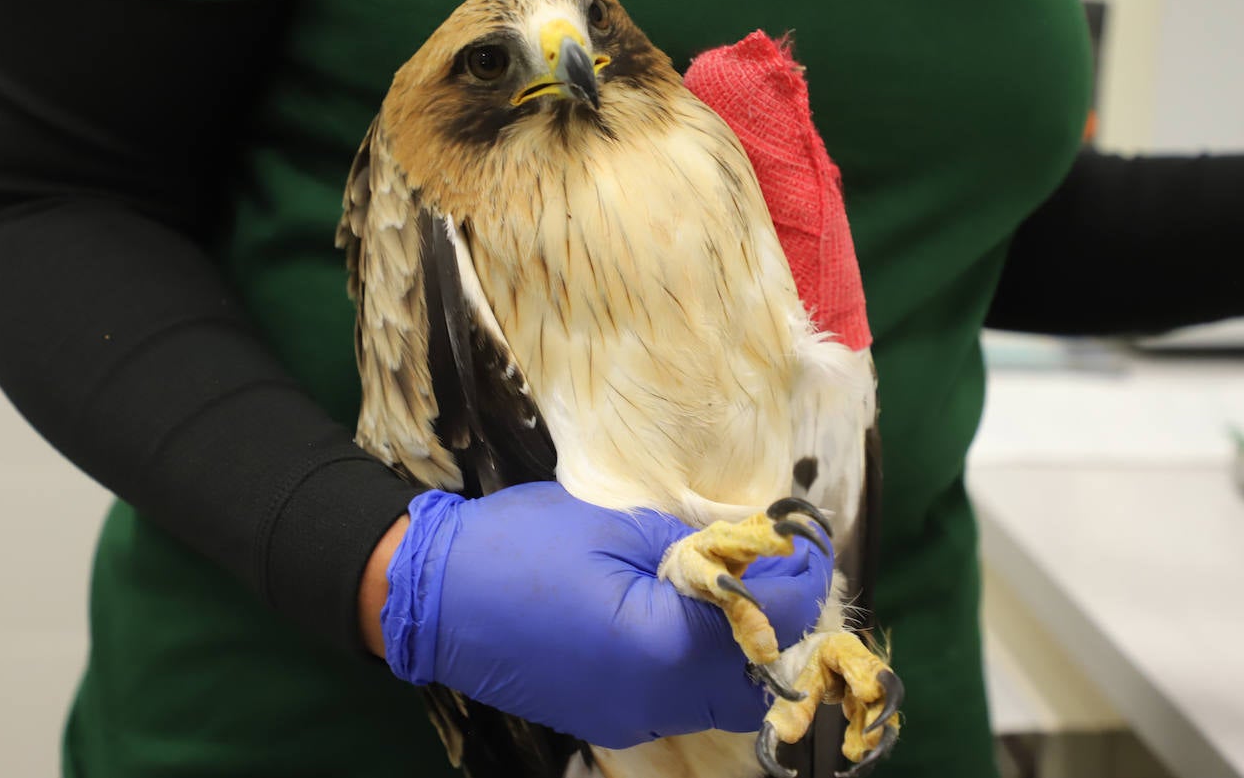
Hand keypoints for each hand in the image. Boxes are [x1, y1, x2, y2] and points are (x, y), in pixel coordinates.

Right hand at [381, 482, 832, 748]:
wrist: (433, 596)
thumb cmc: (522, 547)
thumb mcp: (615, 527)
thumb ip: (694, 549)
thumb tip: (753, 554)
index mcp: (663, 649)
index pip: (769, 624)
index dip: (802, 580)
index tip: (810, 539)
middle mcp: (655, 701)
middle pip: (756, 681)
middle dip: (782, 625)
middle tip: (782, 567)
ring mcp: (628, 717)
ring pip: (721, 699)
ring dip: (744, 649)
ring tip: (741, 587)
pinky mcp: (606, 716)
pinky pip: (678, 699)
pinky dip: (702, 664)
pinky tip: (690, 617)